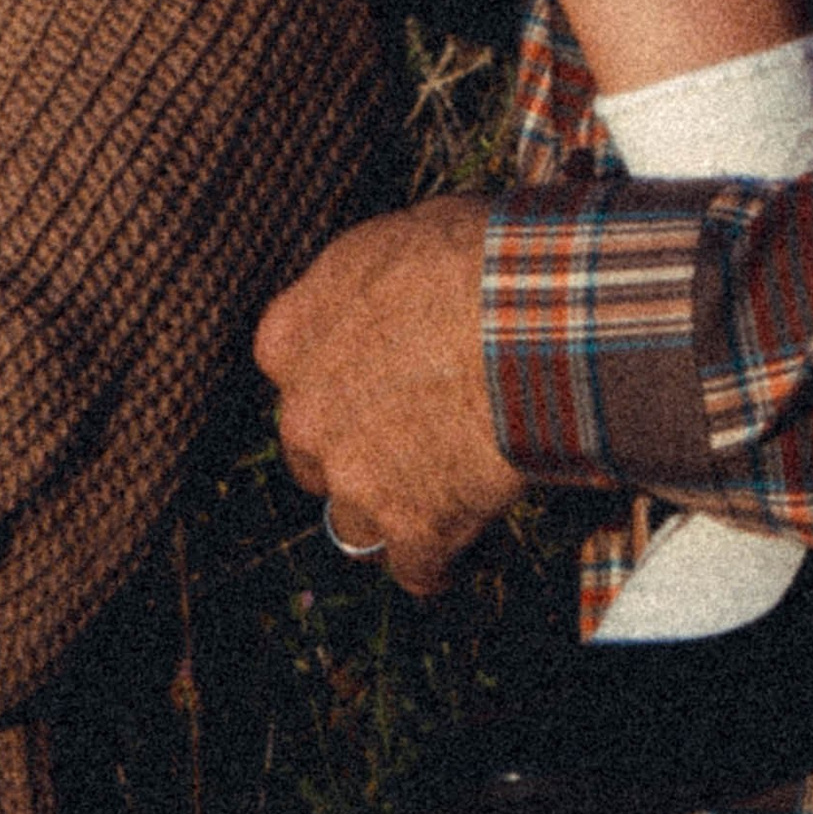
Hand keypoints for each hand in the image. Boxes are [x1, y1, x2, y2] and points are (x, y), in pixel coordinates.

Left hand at [252, 197, 524, 593]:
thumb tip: (390, 295)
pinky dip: (437, 563)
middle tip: (407, 443)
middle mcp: (303, 412)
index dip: (332, 384)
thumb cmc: (470, 258)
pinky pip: (414, 570)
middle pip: (312, 454)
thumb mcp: (392, 243)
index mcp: (289, 336)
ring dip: (388, 513)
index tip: (368, 384)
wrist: (524, 317)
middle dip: (352, 453)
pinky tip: (462, 547)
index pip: (287, 376)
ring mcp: (353, 477)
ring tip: (437, 499)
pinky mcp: (410, 527)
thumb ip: (366, 292)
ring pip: (352, 522)